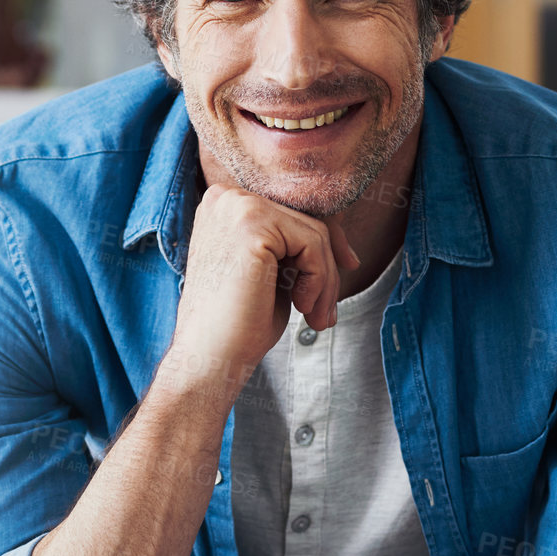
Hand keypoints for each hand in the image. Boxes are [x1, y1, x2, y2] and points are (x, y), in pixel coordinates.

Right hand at [162, 182, 359, 396]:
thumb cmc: (240, 323)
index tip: (345, 272)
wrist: (211, 358)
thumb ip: (295, 247)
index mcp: (225, 205)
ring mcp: (237, 206)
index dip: (324, 245)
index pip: (292, 214)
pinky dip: (320, 280)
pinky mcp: (252, 224)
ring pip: (315, 234)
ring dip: (326, 281)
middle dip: (326, 270)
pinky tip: (302, 307)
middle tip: (324, 315)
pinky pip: (313, 244)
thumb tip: (343, 248)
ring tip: (316, 318)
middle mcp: (227, 197)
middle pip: (306, 221)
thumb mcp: (273, 274)